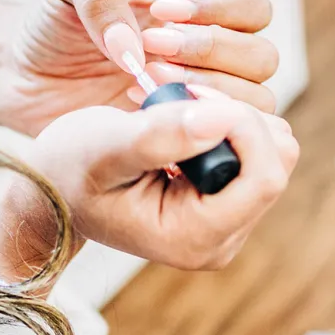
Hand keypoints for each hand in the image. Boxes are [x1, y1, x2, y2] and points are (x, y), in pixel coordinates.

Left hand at [0, 0, 278, 136]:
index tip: (161, 13)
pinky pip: (217, 143)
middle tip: (151, 53)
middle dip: (211, 53)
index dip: (221, 10)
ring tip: (141, 87)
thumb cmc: (50, 28)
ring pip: (255, 101)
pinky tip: (141, 120)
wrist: (20, 80)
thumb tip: (134, 46)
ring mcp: (194, 105)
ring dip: (208, 92)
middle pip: (263, 58)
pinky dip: (192, 131)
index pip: (253, 10)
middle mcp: (205, 62)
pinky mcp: (176, 143)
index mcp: (193, 19)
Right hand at [25, 94, 298, 269]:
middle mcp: (222, 237)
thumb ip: (158, 137)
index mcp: (194, 239)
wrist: (58, 188)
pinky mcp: (226, 198)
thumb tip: (219, 121)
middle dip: (237, 116)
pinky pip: (255, 147)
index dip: (243, 124)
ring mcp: (228, 220)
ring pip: (272, 149)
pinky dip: (228, 121)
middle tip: (181, 96)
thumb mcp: (103, 147)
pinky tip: (183, 118)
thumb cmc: (70, 170)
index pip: (264, 178)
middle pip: (276, 161)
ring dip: (233, 114)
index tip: (194, 95)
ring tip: (176, 108)